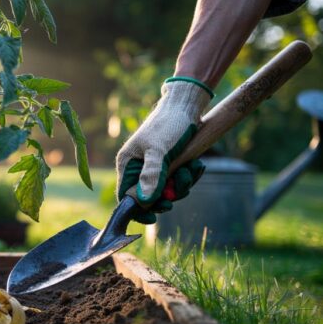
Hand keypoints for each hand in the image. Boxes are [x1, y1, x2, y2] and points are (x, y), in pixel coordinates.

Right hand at [115, 79, 210, 223]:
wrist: (187, 106)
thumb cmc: (169, 124)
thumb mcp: (159, 150)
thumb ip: (151, 175)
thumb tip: (143, 202)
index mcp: (128, 164)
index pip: (126, 196)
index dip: (139, 209)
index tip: (155, 217)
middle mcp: (138, 167)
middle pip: (149, 197)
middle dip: (168, 194)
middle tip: (179, 186)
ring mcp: (155, 167)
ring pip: (166, 190)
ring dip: (182, 184)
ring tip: (191, 168)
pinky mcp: (170, 164)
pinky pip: (177, 181)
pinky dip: (189, 176)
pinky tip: (196, 166)